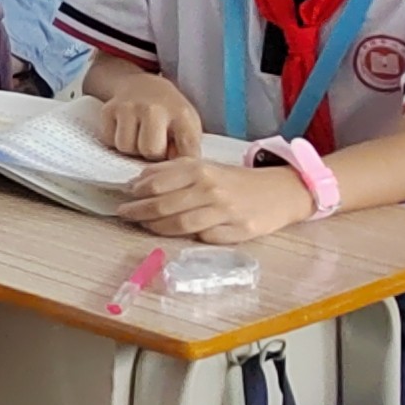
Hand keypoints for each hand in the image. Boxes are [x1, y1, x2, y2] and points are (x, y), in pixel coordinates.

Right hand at [92, 62, 205, 161]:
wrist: (143, 86)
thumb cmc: (169, 114)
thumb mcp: (188, 127)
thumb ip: (186, 150)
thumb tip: (172, 170)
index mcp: (181, 115)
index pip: (185, 152)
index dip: (181, 164)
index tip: (177, 163)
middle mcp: (154, 108)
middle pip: (150, 151)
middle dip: (152, 155)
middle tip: (155, 146)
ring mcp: (128, 107)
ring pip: (126, 147)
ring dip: (132, 149)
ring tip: (139, 139)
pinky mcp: (108, 109)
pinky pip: (109, 140)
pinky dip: (116, 141)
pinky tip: (126, 132)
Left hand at [126, 155, 308, 242]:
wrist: (280, 191)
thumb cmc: (234, 179)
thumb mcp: (202, 165)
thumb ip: (169, 171)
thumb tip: (137, 182)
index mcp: (200, 170)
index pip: (157, 183)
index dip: (137, 193)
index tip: (126, 196)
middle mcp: (211, 191)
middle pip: (165, 207)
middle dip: (139, 212)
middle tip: (124, 214)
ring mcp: (226, 213)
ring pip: (181, 225)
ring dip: (156, 228)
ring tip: (143, 225)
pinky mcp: (239, 232)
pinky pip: (205, 239)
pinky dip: (188, 237)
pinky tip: (177, 234)